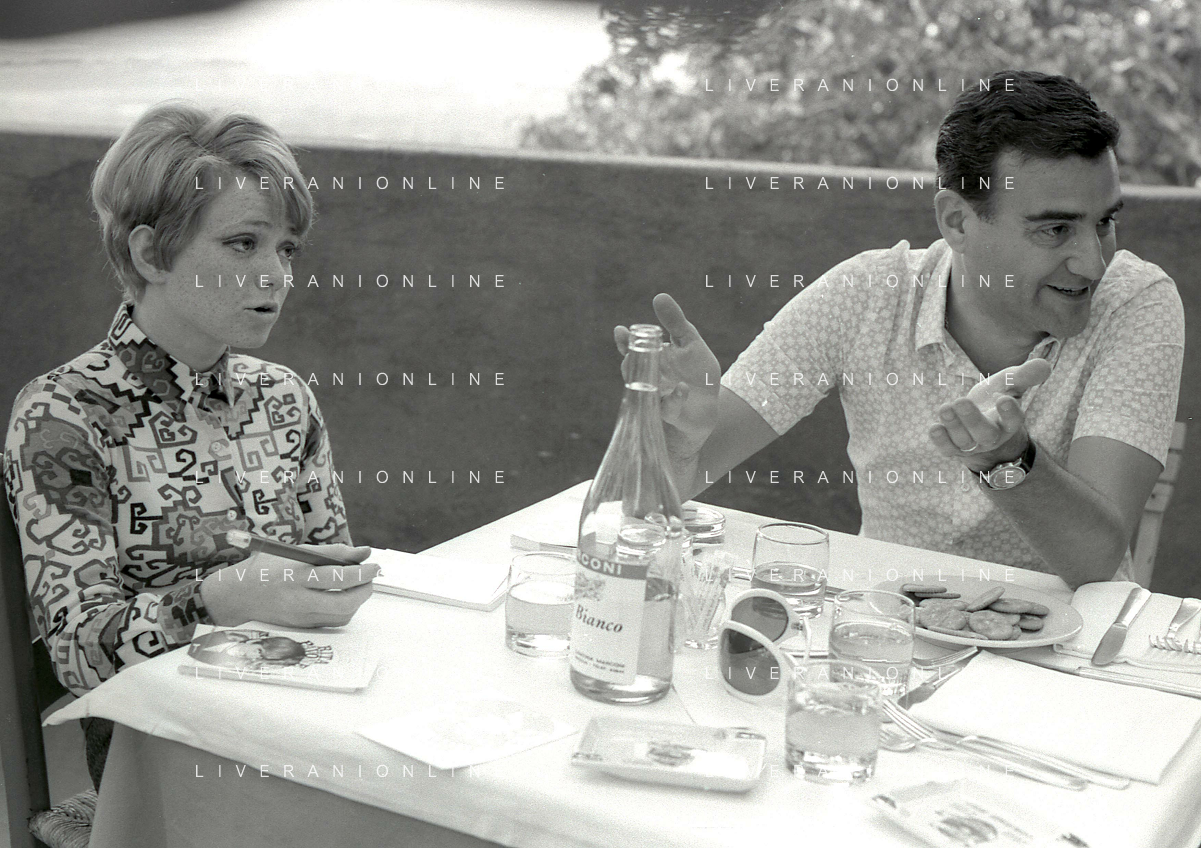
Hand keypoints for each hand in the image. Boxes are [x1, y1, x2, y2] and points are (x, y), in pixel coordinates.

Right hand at [201, 544, 378, 628]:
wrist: (238, 596)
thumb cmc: (269, 567)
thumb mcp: (297, 551)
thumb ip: (333, 552)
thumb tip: (365, 552)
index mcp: (296, 575)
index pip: (338, 577)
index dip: (362, 572)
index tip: (374, 565)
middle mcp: (298, 599)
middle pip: (343, 602)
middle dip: (364, 590)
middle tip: (370, 578)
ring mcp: (300, 617)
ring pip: (342, 615)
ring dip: (357, 601)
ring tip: (359, 586)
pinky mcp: (301, 628)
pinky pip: (332, 623)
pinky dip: (345, 610)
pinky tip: (345, 598)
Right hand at [614, 293, 721, 458]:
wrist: (709, 403)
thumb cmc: (696, 370)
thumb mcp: (688, 341)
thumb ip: (675, 322)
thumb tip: (659, 296)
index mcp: (651, 359)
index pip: (632, 350)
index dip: (624, 342)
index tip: (621, 331)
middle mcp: (648, 378)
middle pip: (632, 371)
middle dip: (630, 363)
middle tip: (631, 353)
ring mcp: (657, 397)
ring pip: (644, 390)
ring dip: (646, 381)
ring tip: (652, 369)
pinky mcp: (672, 412)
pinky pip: (669, 407)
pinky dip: (675, 397)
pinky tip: (682, 387)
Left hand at [929, 359, 1050, 471]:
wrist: (979, 418)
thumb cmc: (995, 397)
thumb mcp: (1009, 384)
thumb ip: (1024, 375)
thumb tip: (1043, 365)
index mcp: (1009, 422)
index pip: (1013, 420)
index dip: (1010, 412)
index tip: (1003, 399)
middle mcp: (992, 436)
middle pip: (985, 433)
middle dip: (973, 419)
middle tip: (961, 402)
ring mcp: (972, 444)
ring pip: (964, 440)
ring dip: (953, 425)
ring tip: (945, 408)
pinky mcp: (954, 448)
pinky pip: (948, 449)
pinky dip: (940, 440)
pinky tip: (934, 427)